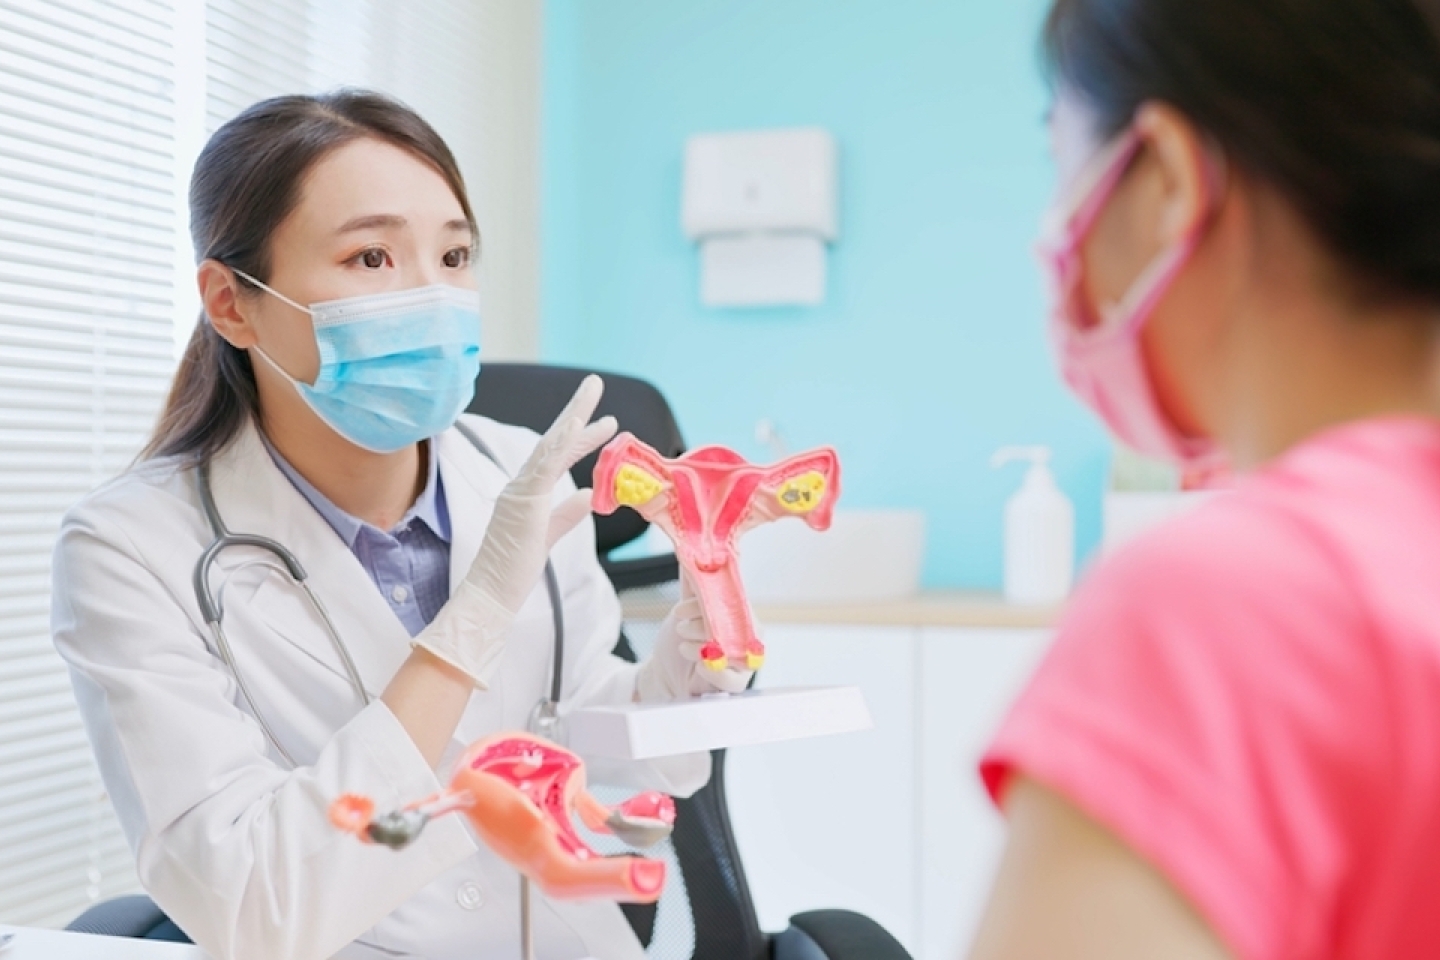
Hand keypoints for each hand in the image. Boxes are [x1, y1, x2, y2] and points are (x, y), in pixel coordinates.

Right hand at [414, 375, 617, 687]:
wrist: (490, 593)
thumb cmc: (513, 571)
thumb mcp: (548, 535)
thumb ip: (567, 514)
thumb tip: (588, 493)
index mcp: (527, 493)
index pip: (556, 455)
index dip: (579, 434)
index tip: (603, 419)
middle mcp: (521, 485)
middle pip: (553, 440)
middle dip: (577, 412)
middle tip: (596, 384)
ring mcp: (520, 491)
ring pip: (550, 445)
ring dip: (574, 419)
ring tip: (595, 396)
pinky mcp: (523, 502)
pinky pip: (545, 466)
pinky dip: (561, 444)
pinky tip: (579, 427)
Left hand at [635, 574, 753, 701]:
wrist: (664, 670)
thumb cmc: (680, 638)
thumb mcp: (684, 608)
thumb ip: (692, 583)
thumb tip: (690, 552)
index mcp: (739, 613)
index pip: (735, 600)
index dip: (709, 601)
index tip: (681, 608)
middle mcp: (747, 635)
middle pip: (738, 625)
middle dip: (704, 624)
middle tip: (680, 626)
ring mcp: (744, 659)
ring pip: (736, 651)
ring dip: (705, 647)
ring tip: (683, 647)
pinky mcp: (736, 683)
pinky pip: (734, 679)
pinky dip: (715, 670)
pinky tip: (700, 665)